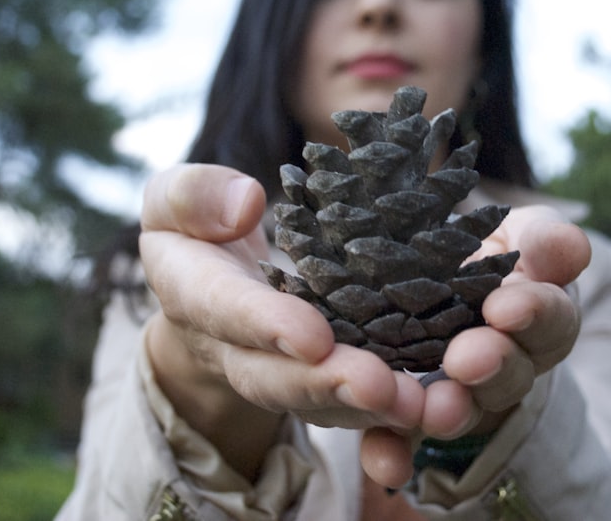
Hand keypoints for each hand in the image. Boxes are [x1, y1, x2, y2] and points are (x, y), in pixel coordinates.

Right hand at [139, 164, 422, 479]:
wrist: (210, 283)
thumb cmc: (196, 228)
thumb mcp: (173, 198)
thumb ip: (193, 196)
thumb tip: (246, 204)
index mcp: (195, 293)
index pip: (226, 310)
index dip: (267, 326)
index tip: (312, 337)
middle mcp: (236, 348)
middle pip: (278, 377)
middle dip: (328, 385)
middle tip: (379, 388)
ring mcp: (280, 371)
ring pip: (322, 402)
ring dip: (371, 409)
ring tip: (421, 407)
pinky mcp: (321, 377)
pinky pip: (353, 404)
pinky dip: (391, 413)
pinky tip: (437, 406)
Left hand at [361, 205, 590, 486]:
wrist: (423, 270)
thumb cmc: (483, 249)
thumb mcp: (518, 234)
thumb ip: (543, 240)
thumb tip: (574, 246)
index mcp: (538, 319)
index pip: (550, 319)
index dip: (533, 313)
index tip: (505, 306)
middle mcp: (505, 366)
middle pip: (509, 375)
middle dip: (491, 367)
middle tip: (466, 359)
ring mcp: (458, 395)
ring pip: (460, 410)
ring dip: (447, 412)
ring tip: (431, 407)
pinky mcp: (406, 416)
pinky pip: (401, 440)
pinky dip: (393, 454)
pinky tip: (384, 462)